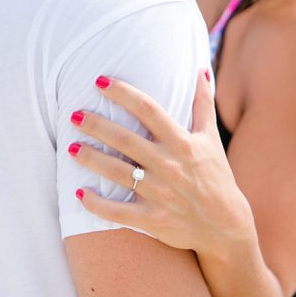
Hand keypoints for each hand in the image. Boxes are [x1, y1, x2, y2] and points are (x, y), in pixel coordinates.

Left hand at [69, 70, 254, 255]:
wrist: (225, 226)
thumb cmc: (216, 178)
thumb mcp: (211, 139)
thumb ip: (203, 104)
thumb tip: (201, 70)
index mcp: (183, 143)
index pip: (149, 111)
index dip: (124, 94)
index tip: (100, 81)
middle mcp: (170, 166)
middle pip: (126, 140)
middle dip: (97, 125)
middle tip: (74, 114)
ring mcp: (160, 194)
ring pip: (118, 173)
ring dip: (91, 159)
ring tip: (70, 148)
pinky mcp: (153, 219)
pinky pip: (118, 212)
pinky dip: (97, 205)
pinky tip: (79, 193)